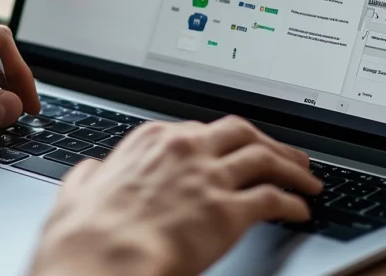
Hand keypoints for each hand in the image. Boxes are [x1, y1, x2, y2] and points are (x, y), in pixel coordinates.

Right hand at [30, 116, 321, 275]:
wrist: (102, 256)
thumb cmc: (87, 232)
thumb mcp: (79, 190)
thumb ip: (90, 176)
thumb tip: (91, 173)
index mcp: (152, 139)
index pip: (199, 129)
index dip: (222, 141)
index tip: (232, 149)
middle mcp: (186, 148)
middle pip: (240, 132)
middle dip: (266, 141)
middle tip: (285, 153)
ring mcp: (209, 176)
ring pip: (264, 158)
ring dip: (291, 166)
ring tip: (306, 178)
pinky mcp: (229, 210)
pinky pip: (272, 198)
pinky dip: (291, 202)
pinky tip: (299, 210)